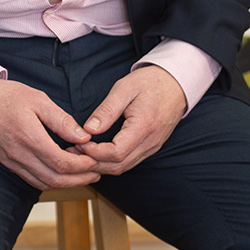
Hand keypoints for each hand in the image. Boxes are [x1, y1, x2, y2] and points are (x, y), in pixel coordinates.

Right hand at [0, 78, 100, 189]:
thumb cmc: (6, 96)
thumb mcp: (38, 99)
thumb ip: (61, 120)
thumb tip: (83, 136)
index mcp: (29, 137)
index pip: (61, 163)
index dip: (81, 166)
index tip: (94, 160)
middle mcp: (19, 155)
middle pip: (54, 179)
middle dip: (78, 179)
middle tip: (95, 174)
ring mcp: (12, 161)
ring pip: (43, 183)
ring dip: (66, 183)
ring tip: (82, 175)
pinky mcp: (7, 163)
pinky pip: (31, 180)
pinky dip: (49, 181)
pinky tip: (60, 173)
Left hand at [72, 66, 186, 174]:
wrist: (176, 83)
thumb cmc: (150, 82)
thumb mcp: (124, 88)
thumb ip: (107, 110)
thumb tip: (89, 129)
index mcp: (144, 127)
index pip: (116, 153)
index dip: (94, 153)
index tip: (78, 143)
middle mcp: (150, 142)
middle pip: (118, 166)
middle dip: (93, 162)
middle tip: (73, 151)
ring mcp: (152, 147)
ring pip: (123, 167)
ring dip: (101, 164)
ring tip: (82, 152)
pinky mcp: (151, 147)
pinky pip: (130, 162)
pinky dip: (112, 162)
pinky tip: (98, 153)